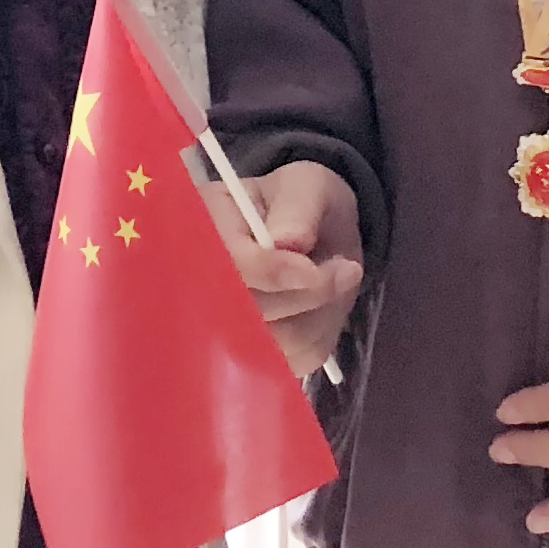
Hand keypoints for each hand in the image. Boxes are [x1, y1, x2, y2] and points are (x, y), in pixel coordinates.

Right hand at [224, 160, 366, 381]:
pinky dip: (322, 335)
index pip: (226, 266)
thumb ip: (298, 208)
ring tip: (336, 280)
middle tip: (345, 268)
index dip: (270, 273)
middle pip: (246, 314)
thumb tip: (287, 243)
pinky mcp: (254, 354)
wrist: (315, 234)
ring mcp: (223, 324)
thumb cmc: (302, 203)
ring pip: (274, 344)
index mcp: (206, 228)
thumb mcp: (306, 186)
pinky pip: (292, 361)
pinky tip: (323, 307)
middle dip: (306, 295)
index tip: (312, 268)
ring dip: (320, 315)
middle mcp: (202, 282)